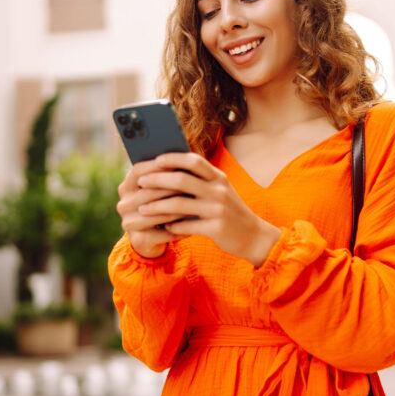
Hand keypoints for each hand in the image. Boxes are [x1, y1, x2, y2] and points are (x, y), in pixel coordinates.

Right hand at [116, 157, 193, 257]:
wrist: (151, 239)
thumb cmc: (161, 206)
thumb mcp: (160, 189)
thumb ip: (166, 175)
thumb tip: (186, 157)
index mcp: (126, 186)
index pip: (139, 171)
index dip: (158, 166)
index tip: (180, 163)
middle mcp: (123, 204)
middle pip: (149, 192)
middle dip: (172, 188)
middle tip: (194, 185)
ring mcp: (129, 223)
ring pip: (157, 212)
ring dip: (178, 209)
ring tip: (197, 204)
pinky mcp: (139, 240)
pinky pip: (163, 232)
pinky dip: (180, 228)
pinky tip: (194, 224)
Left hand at [135, 152, 282, 267]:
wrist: (254, 236)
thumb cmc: (229, 211)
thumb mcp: (220, 190)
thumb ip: (201, 180)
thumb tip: (170, 169)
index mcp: (218, 177)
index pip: (193, 160)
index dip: (173, 158)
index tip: (155, 161)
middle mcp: (219, 190)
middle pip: (182, 180)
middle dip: (157, 180)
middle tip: (141, 183)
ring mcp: (218, 209)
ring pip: (180, 204)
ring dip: (157, 206)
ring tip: (143, 209)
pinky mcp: (217, 229)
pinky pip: (186, 226)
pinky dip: (172, 226)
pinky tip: (163, 226)